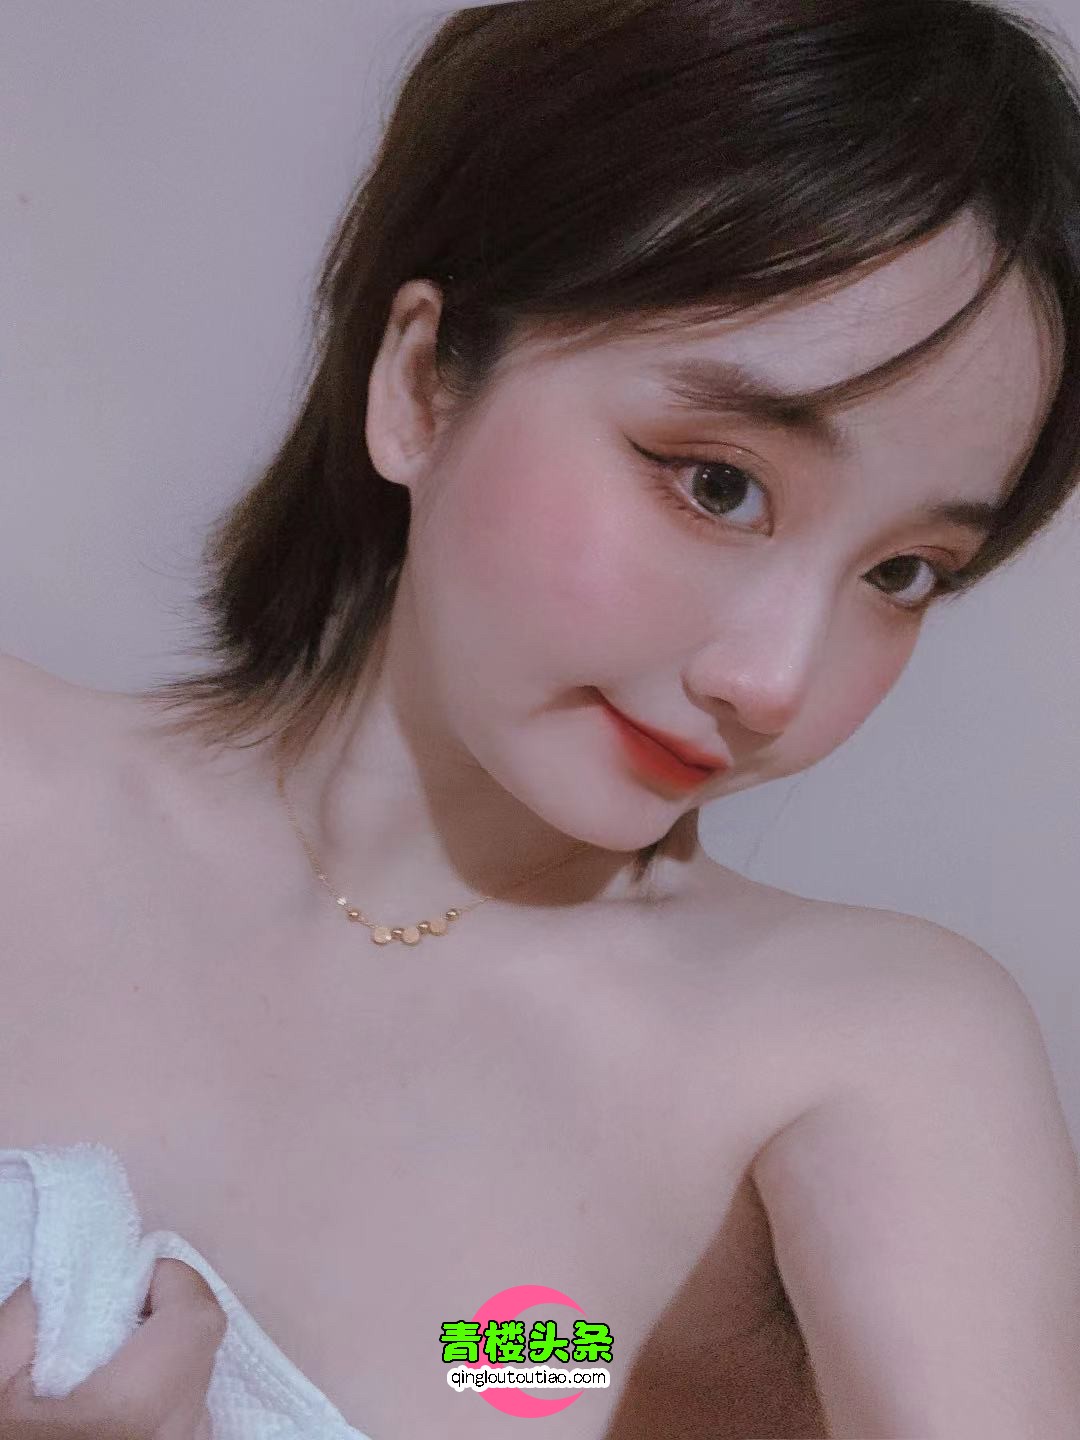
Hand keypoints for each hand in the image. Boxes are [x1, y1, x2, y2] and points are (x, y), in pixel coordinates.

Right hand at [0, 1257, 226, 1438]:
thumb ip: (30, 1318)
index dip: (170, 1283)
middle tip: (103, 1330)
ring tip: (97, 1385)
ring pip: (193, 1396)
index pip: (198, 1319)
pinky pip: (183, 1431)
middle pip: (198, 1353)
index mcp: (135, 1411)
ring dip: (157, 1375)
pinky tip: (107, 1424)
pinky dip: (155, 1414)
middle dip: (158, 1326)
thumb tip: (68, 1279)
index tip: (126, 1283)